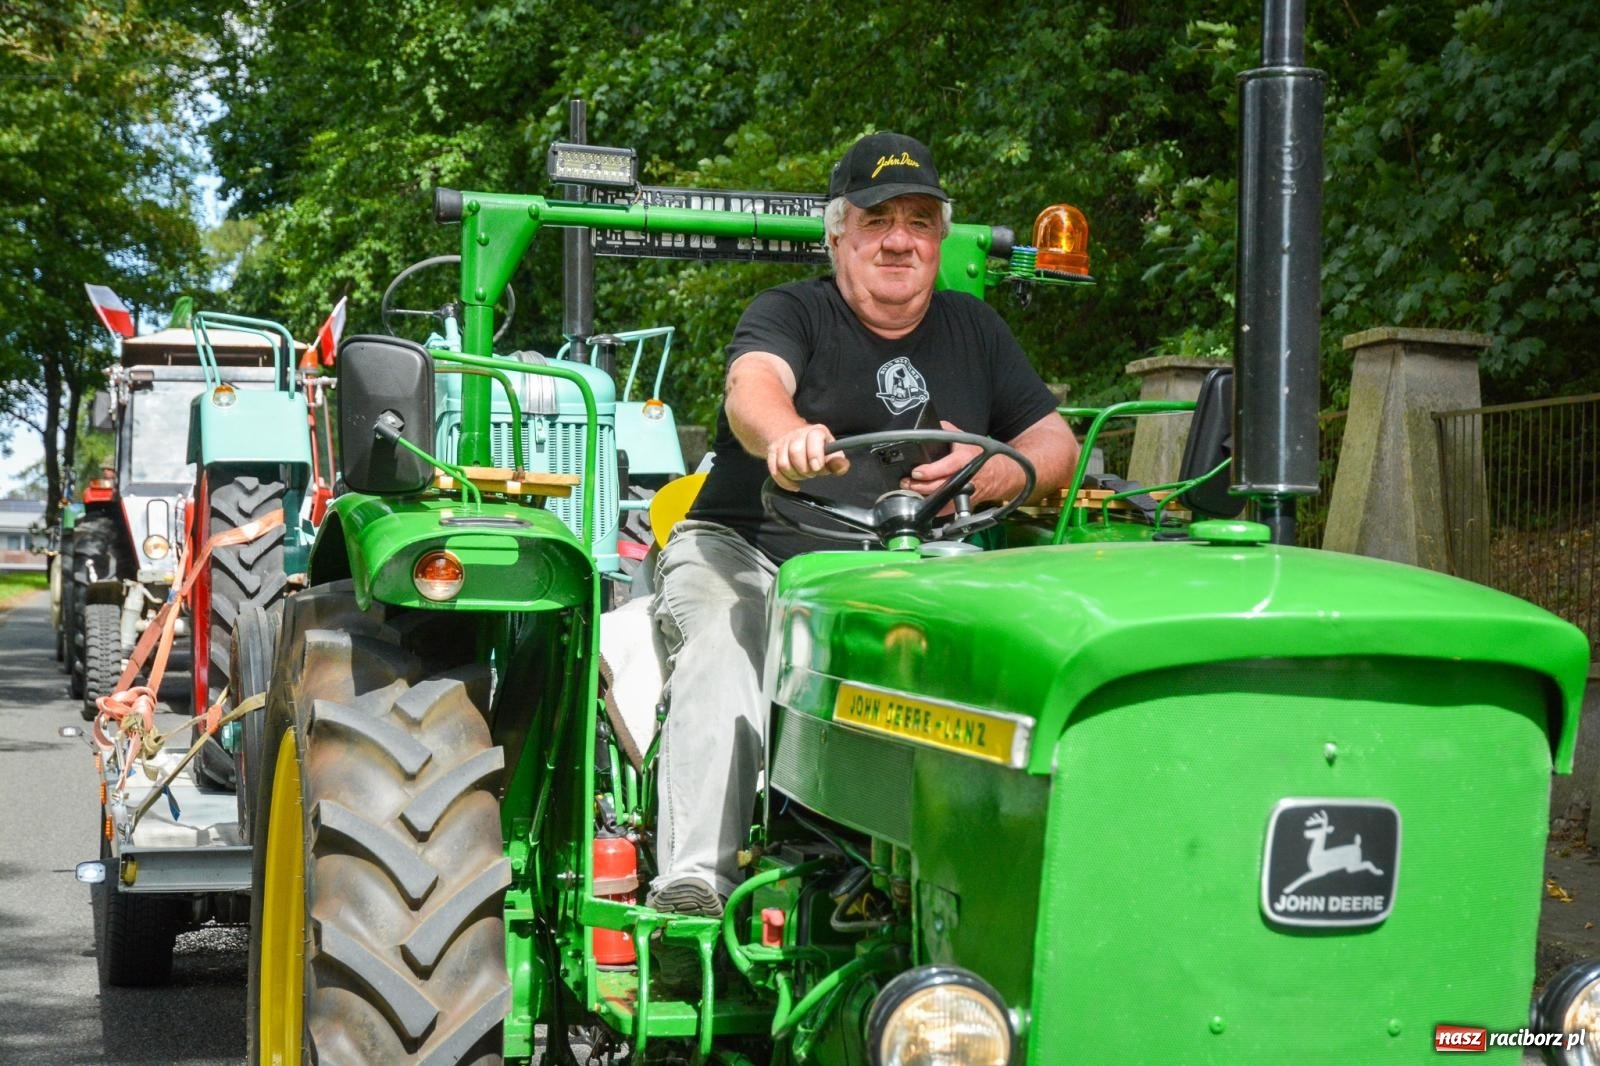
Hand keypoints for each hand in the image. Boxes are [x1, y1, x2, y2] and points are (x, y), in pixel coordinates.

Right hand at [768, 423, 849, 490]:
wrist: (796, 439)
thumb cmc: (818, 450)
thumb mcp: (832, 453)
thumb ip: (838, 461)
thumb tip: (841, 466)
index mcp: (816, 431)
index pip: (813, 438)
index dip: (814, 454)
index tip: (817, 467)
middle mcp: (798, 433)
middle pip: (795, 452)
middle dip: (804, 468)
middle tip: (811, 473)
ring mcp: (783, 442)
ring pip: (783, 463)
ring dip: (794, 475)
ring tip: (802, 475)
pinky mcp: (772, 451)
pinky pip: (774, 470)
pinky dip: (784, 481)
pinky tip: (793, 484)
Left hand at [901, 420, 1020, 505]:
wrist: (999, 474)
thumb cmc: (978, 455)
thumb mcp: (965, 437)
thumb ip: (946, 430)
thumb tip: (927, 425)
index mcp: (965, 459)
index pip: (946, 467)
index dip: (929, 471)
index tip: (916, 472)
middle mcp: (965, 478)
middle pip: (940, 487)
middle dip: (920, 487)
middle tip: (906, 483)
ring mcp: (964, 493)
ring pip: (941, 501)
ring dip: (923, 498)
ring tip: (910, 491)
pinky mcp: (963, 505)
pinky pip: (945, 510)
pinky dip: (932, 508)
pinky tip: (921, 502)